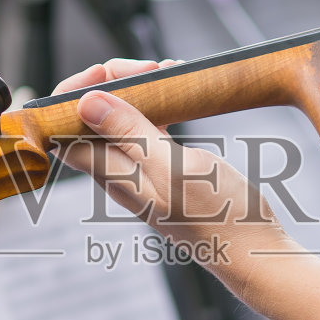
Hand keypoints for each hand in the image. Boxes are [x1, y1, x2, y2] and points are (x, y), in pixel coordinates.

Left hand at [52, 60, 300, 295]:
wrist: (254, 251)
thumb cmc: (221, 218)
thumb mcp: (176, 168)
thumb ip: (131, 134)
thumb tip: (85, 104)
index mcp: (113, 175)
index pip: (64, 129)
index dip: (73, 93)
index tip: (106, 72)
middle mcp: (120, 173)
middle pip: (90, 118)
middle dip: (110, 82)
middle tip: (149, 69)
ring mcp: (143, 170)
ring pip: (121, 118)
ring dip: (137, 89)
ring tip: (168, 71)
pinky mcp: (166, 167)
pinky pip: (148, 126)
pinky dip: (159, 103)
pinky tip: (181, 89)